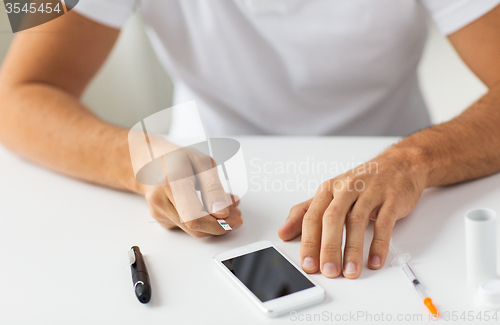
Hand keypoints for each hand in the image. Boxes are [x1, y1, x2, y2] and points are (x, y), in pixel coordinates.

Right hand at [138, 139, 242, 237]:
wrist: (150, 161)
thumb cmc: (176, 159)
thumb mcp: (202, 163)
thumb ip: (214, 188)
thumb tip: (222, 211)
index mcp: (171, 181)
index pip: (193, 216)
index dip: (217, 224)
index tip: (234, 219)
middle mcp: (160, 199)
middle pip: (195, 226)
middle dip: (221, 225)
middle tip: (237, 216)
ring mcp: (158, 211)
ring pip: (193, 230)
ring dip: (214, 224)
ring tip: (228, 210)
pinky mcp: (161, 219)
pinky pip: (186, 227)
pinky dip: (203, 222)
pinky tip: (210, 210)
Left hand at [278, 149, 426, 277]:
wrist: (398, 164)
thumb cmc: (361, 182)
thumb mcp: (329, 193)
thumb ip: (305, 212)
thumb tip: (283, 232)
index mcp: (328, 189)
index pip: (312, 217)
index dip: (308, 242)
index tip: (307, 263)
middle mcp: (346, 189)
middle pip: (332, 219)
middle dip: (328, 247)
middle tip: (327, 270)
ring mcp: (370, 193)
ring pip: (357, 221)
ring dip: (353, 249)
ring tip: (350, 271)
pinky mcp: (391, 199)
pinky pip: (385, 223)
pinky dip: (380, 244)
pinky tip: (375, 260)